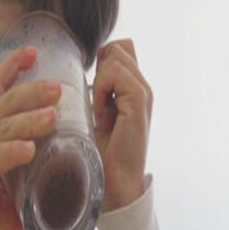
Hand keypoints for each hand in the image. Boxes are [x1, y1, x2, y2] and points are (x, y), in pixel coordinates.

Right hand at [0, 46, 61, 229]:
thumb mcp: (4, 206)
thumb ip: (27, 207)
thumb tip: (53, 220)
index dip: (12, 69)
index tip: (34, 52)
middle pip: (4, 103)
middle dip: (31, 91)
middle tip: (58, 87)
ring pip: (2, 128)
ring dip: (29, 120)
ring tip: (53, 115)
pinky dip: (11, 152)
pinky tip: (29, 149)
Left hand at [92, 39, 151, 211]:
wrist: (115, 181)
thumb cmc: (101, 152)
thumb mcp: (96, 115)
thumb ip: (98, 91)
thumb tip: (84, 70)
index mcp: (133, 89)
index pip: (119, 50)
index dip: (102, 61)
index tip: (91, 90)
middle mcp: (142, 87)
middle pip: (118, 48)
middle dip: (99, 68)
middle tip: (95, 101)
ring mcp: (144, 92)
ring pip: (116, 56)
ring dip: (99, 79)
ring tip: (98, 108)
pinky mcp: (140, 100)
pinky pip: (116, 73)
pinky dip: (102, 88)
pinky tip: (100, 111)